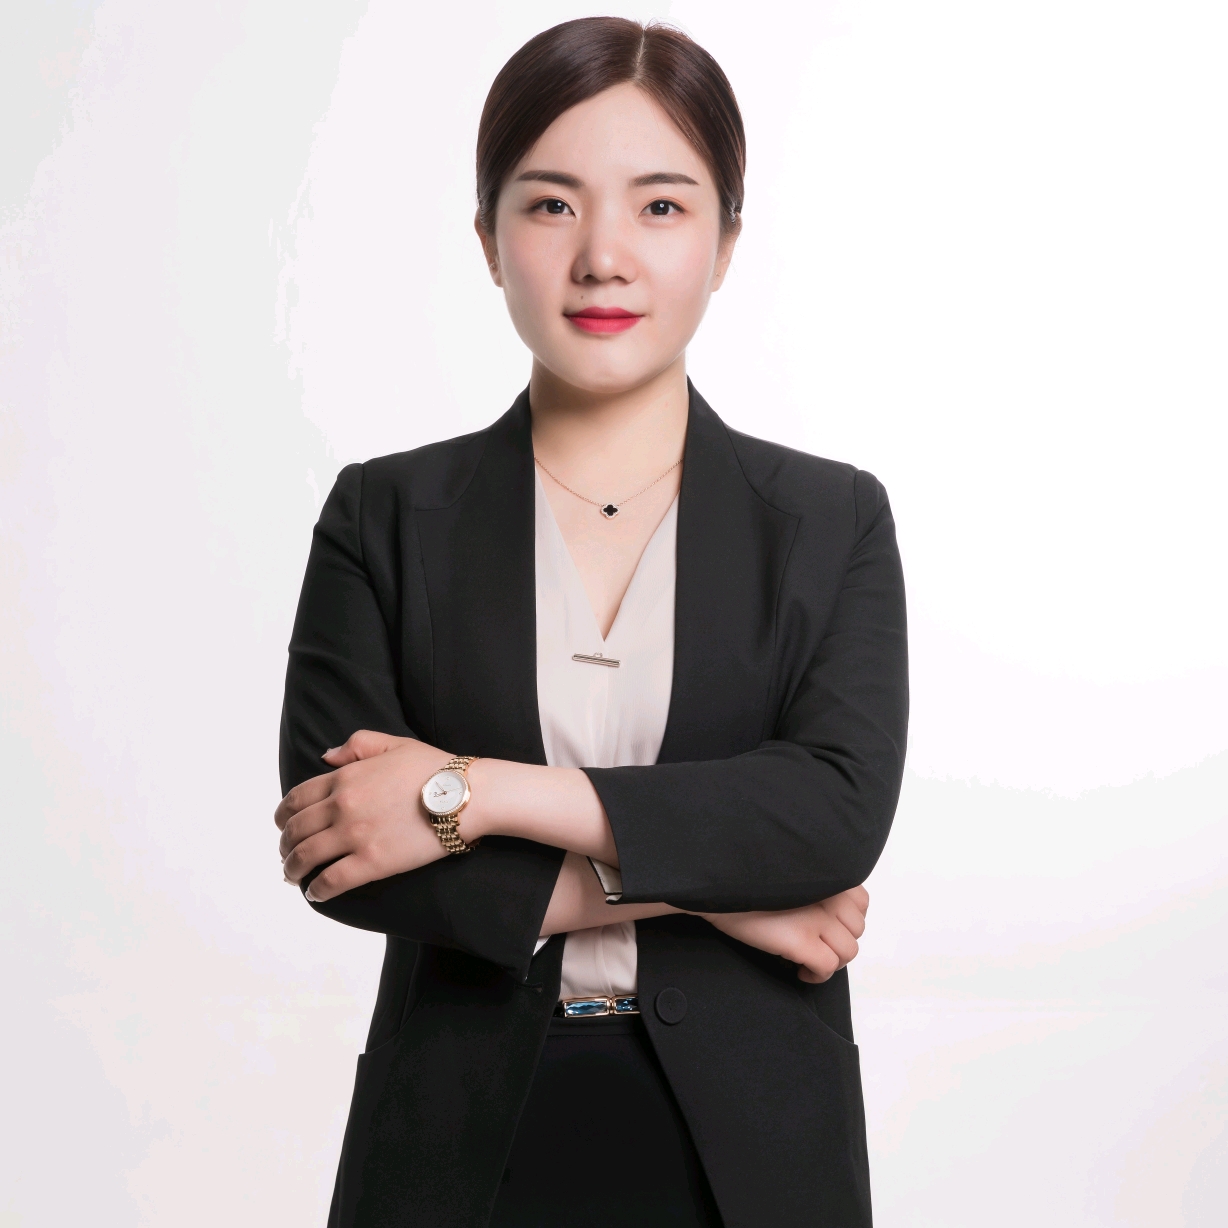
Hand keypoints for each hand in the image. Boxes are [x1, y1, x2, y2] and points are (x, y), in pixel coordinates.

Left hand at [275, 730, 453, 902]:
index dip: (283, 816)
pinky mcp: (372, 862)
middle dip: (284, 846)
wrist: (464, 795)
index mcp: (345, 777)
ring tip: (294, 877)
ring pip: (305, 857)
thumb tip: (326, 756)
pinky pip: (331, 881)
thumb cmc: (435, 768)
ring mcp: (355, 835)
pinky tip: (315, 893)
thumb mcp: (393, 744)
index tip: (284, 827)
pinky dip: (316, 890)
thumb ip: (356, 746)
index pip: (297, 799)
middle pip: (295, 830)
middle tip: (287, 856)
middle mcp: (342, 806)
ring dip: (292, 870)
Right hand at [700, 886, 868, 982]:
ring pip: (848, 951)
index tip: (828, 926)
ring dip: (832, 961)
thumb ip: (815, 886)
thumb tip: (831, 916)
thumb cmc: (747, 884)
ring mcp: (815, 918)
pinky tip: (801, 972)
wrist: (717, 889)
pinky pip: (828, 967)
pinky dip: (818, 975)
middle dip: (839, 941)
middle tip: (817, 945)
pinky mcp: (801, 940)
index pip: (861, 902)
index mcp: (825, 874)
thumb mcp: (790, 875)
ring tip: (810, 961)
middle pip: (857, 929)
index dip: (847, 918)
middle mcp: (827, 894)